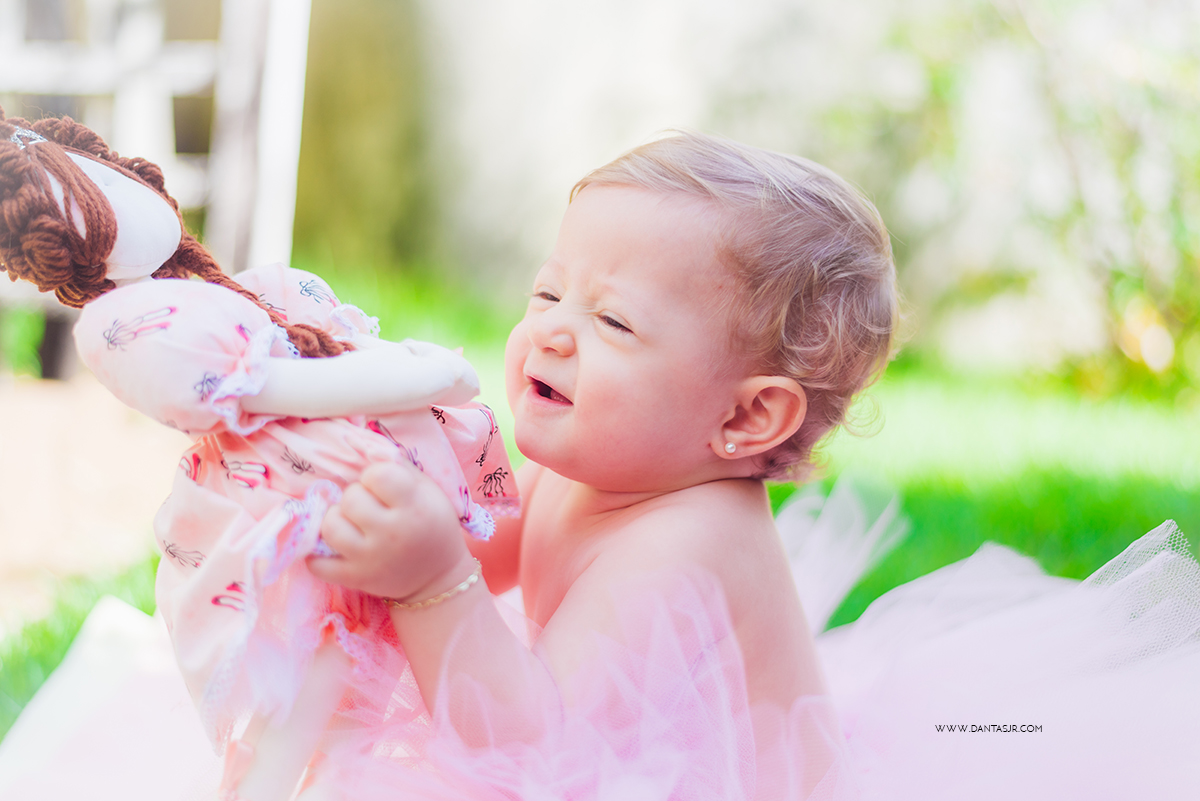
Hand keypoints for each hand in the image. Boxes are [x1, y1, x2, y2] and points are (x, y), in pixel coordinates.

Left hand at [308, 461, 473, 601]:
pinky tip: (334, 548)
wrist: (438, 577)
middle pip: (350, 499)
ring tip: (350, 524)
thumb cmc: (432, 525)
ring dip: (337, 521)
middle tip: (368, 507)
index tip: (383, 487)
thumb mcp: (428, 491)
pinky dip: (318, 555)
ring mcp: (370, 558)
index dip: (375, 476)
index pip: (377, 474)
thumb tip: (362, 444)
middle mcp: (392, 533)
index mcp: (414, 506)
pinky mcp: (355, 579)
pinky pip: (317, 564)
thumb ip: (399, 467)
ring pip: (330, 527)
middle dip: (356, 497)